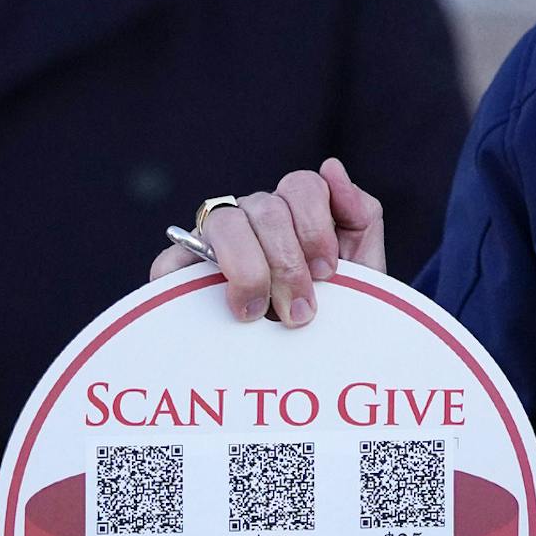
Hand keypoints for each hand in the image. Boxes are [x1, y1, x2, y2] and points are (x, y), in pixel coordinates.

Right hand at [150, 158, 385, 326]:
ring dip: (248, 269)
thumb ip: (360, 215)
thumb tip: (332, 167)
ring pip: (224, 223)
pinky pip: (172, 261)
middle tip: (300, 312)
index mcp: (295, 212)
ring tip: (259, 314)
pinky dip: (186, 276)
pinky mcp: (179, 274)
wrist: (312, 368)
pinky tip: (214, 304)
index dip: (316, 227)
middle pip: (266, 207)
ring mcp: (213, 242)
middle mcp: (252, 218)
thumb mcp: (363, 269)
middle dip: (288, 263)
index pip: (301, 187)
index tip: (328, 273)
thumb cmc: (335, 316)